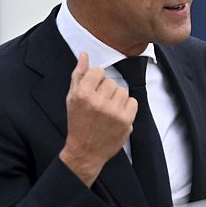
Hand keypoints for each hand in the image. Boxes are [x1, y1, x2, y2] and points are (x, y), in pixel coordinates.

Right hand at [59, 52, 137, 185]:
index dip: (96, 81)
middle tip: (99, 105)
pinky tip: (116, 116)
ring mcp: (113, 111)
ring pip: (122, 90)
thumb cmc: (78, 123)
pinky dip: (127, 108)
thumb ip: (79, 74)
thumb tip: (84, 54)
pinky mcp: (126, 120)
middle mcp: (98, 101)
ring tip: (107, 111)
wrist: (85, 151)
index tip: (93, 92)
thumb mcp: (72, 98)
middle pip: (111, 81)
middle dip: (106, 91)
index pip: (98, 71)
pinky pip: (133, 102)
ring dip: (117, 99)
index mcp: (83, 94)